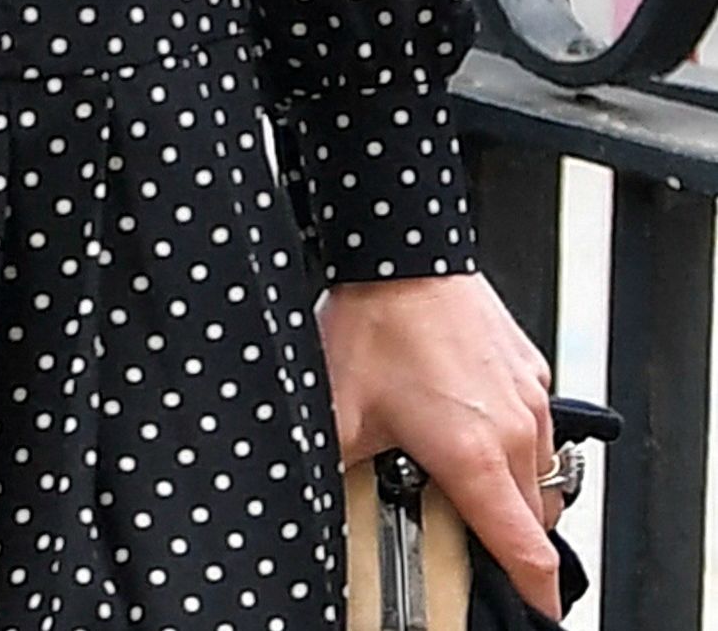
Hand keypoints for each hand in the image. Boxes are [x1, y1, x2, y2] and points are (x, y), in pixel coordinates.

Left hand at [324, 272, 560, 615]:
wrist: (404, 256)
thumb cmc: (376, 327)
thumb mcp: (339, 413)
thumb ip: (333, 469)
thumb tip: (312, 500)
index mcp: (474, 457)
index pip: (523, 548)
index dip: (532, 589)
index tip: (534, 611)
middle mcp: (516, 434)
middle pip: (533, 518)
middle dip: (508, 538)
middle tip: (464, 533)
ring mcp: (531, 404)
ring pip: (539, 476)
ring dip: (510, 490)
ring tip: (459, 476)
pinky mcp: (533, 376)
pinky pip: (537, 431)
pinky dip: (513, 446)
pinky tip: (466, 427)